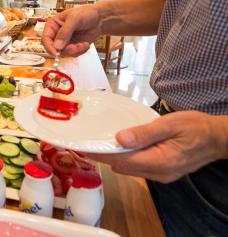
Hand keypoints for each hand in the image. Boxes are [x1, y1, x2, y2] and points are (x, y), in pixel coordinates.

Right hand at [42, 4, 101, 56]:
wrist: (99, 19)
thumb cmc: (85, 14)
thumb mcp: (74, 19)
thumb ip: (65, 32)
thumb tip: (57, 47)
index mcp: (52, 25)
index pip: (45, 39)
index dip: (49, 47)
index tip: (55, 53)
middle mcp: (56, 35)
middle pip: (54, 49)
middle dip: (66, 50)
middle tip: (76, 47)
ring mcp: (65, 42)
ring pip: (64, 53)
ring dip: (75, 51)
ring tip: (84, 44)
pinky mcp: (73, 47)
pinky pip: (73, 54)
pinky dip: (80, 51)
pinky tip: (85, 44)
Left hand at [86, 111, 227, 182]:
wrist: (218, 138)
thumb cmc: (196, 127)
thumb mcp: (169, 124)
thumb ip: (144, 133)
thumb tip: (119, 138)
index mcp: (160, 161)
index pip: (121, 161)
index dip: (101, 154)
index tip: (84, 146)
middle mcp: (159, 173)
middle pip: (122, 167)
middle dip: (105, 156)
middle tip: (91, 140)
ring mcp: (161, 175)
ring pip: (129, 169)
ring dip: (116, 157)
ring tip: (104, 140)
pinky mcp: (163, 172)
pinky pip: (139, 167)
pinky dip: (128, 157)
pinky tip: (124, 145)